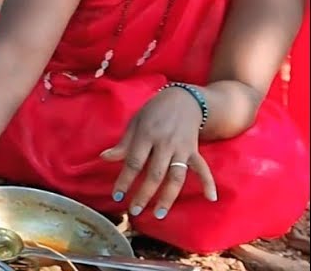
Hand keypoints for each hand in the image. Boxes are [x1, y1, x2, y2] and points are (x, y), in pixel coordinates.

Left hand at [101, 87, 217, 219]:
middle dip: (144, 194)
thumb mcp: (135, 123)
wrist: (183, 100)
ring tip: (159, 214)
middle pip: (155, 173)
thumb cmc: (153, 112)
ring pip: (176, 175)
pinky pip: (203, 168)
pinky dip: (209, 182)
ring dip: (168, 196)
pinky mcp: (195, 150)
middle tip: (134, 212)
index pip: (134, 162)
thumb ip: (123, 144)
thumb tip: (104, 158)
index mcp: (146, 135)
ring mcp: (182, 148)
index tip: (117, 196)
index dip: (125, 180)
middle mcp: (165, 143)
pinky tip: (211, 198)